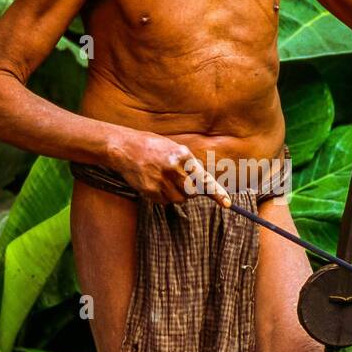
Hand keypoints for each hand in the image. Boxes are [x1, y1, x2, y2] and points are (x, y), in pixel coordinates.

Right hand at [116, 132, 231, 207]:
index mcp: (182, 155)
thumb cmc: (152, 148)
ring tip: (164, 180)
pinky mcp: (150, 190)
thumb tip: (203, 186)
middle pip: (193, 193)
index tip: (228, 204)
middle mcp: (173, 168)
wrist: (124, 148)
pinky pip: (164, 201)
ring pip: (180, 200)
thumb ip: (189, 166)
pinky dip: (162, 196)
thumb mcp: (174, 150)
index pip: (203, 178)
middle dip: (190, 191)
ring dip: (176, 195)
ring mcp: (161, 180)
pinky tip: (154, 183)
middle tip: (179, 181)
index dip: (217, 193)